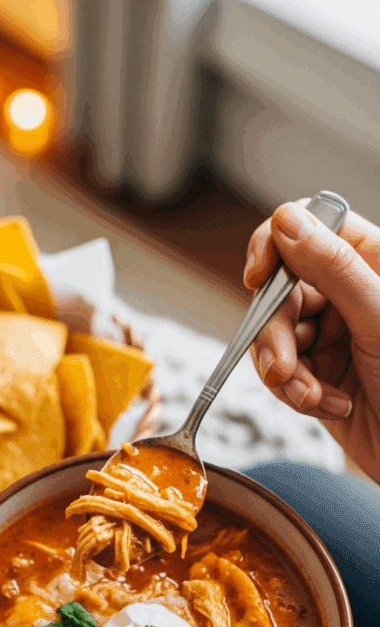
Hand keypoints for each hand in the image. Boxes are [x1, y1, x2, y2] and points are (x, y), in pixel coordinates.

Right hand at [244, 201, 379, 482]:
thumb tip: (286, 220)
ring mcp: (332, 335)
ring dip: (284, 371)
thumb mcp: (379, 319)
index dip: (275, 246)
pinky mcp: (320, 376)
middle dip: (275, 332)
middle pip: (281, 291)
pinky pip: (283, 375)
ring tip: (309, 396)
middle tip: (282, 366)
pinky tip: (329, 405)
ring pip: (274, 336)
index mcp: (372, 262)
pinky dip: (296, 394)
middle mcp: (349, 295)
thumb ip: (333, 268)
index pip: (310, 228)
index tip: (259, 277)